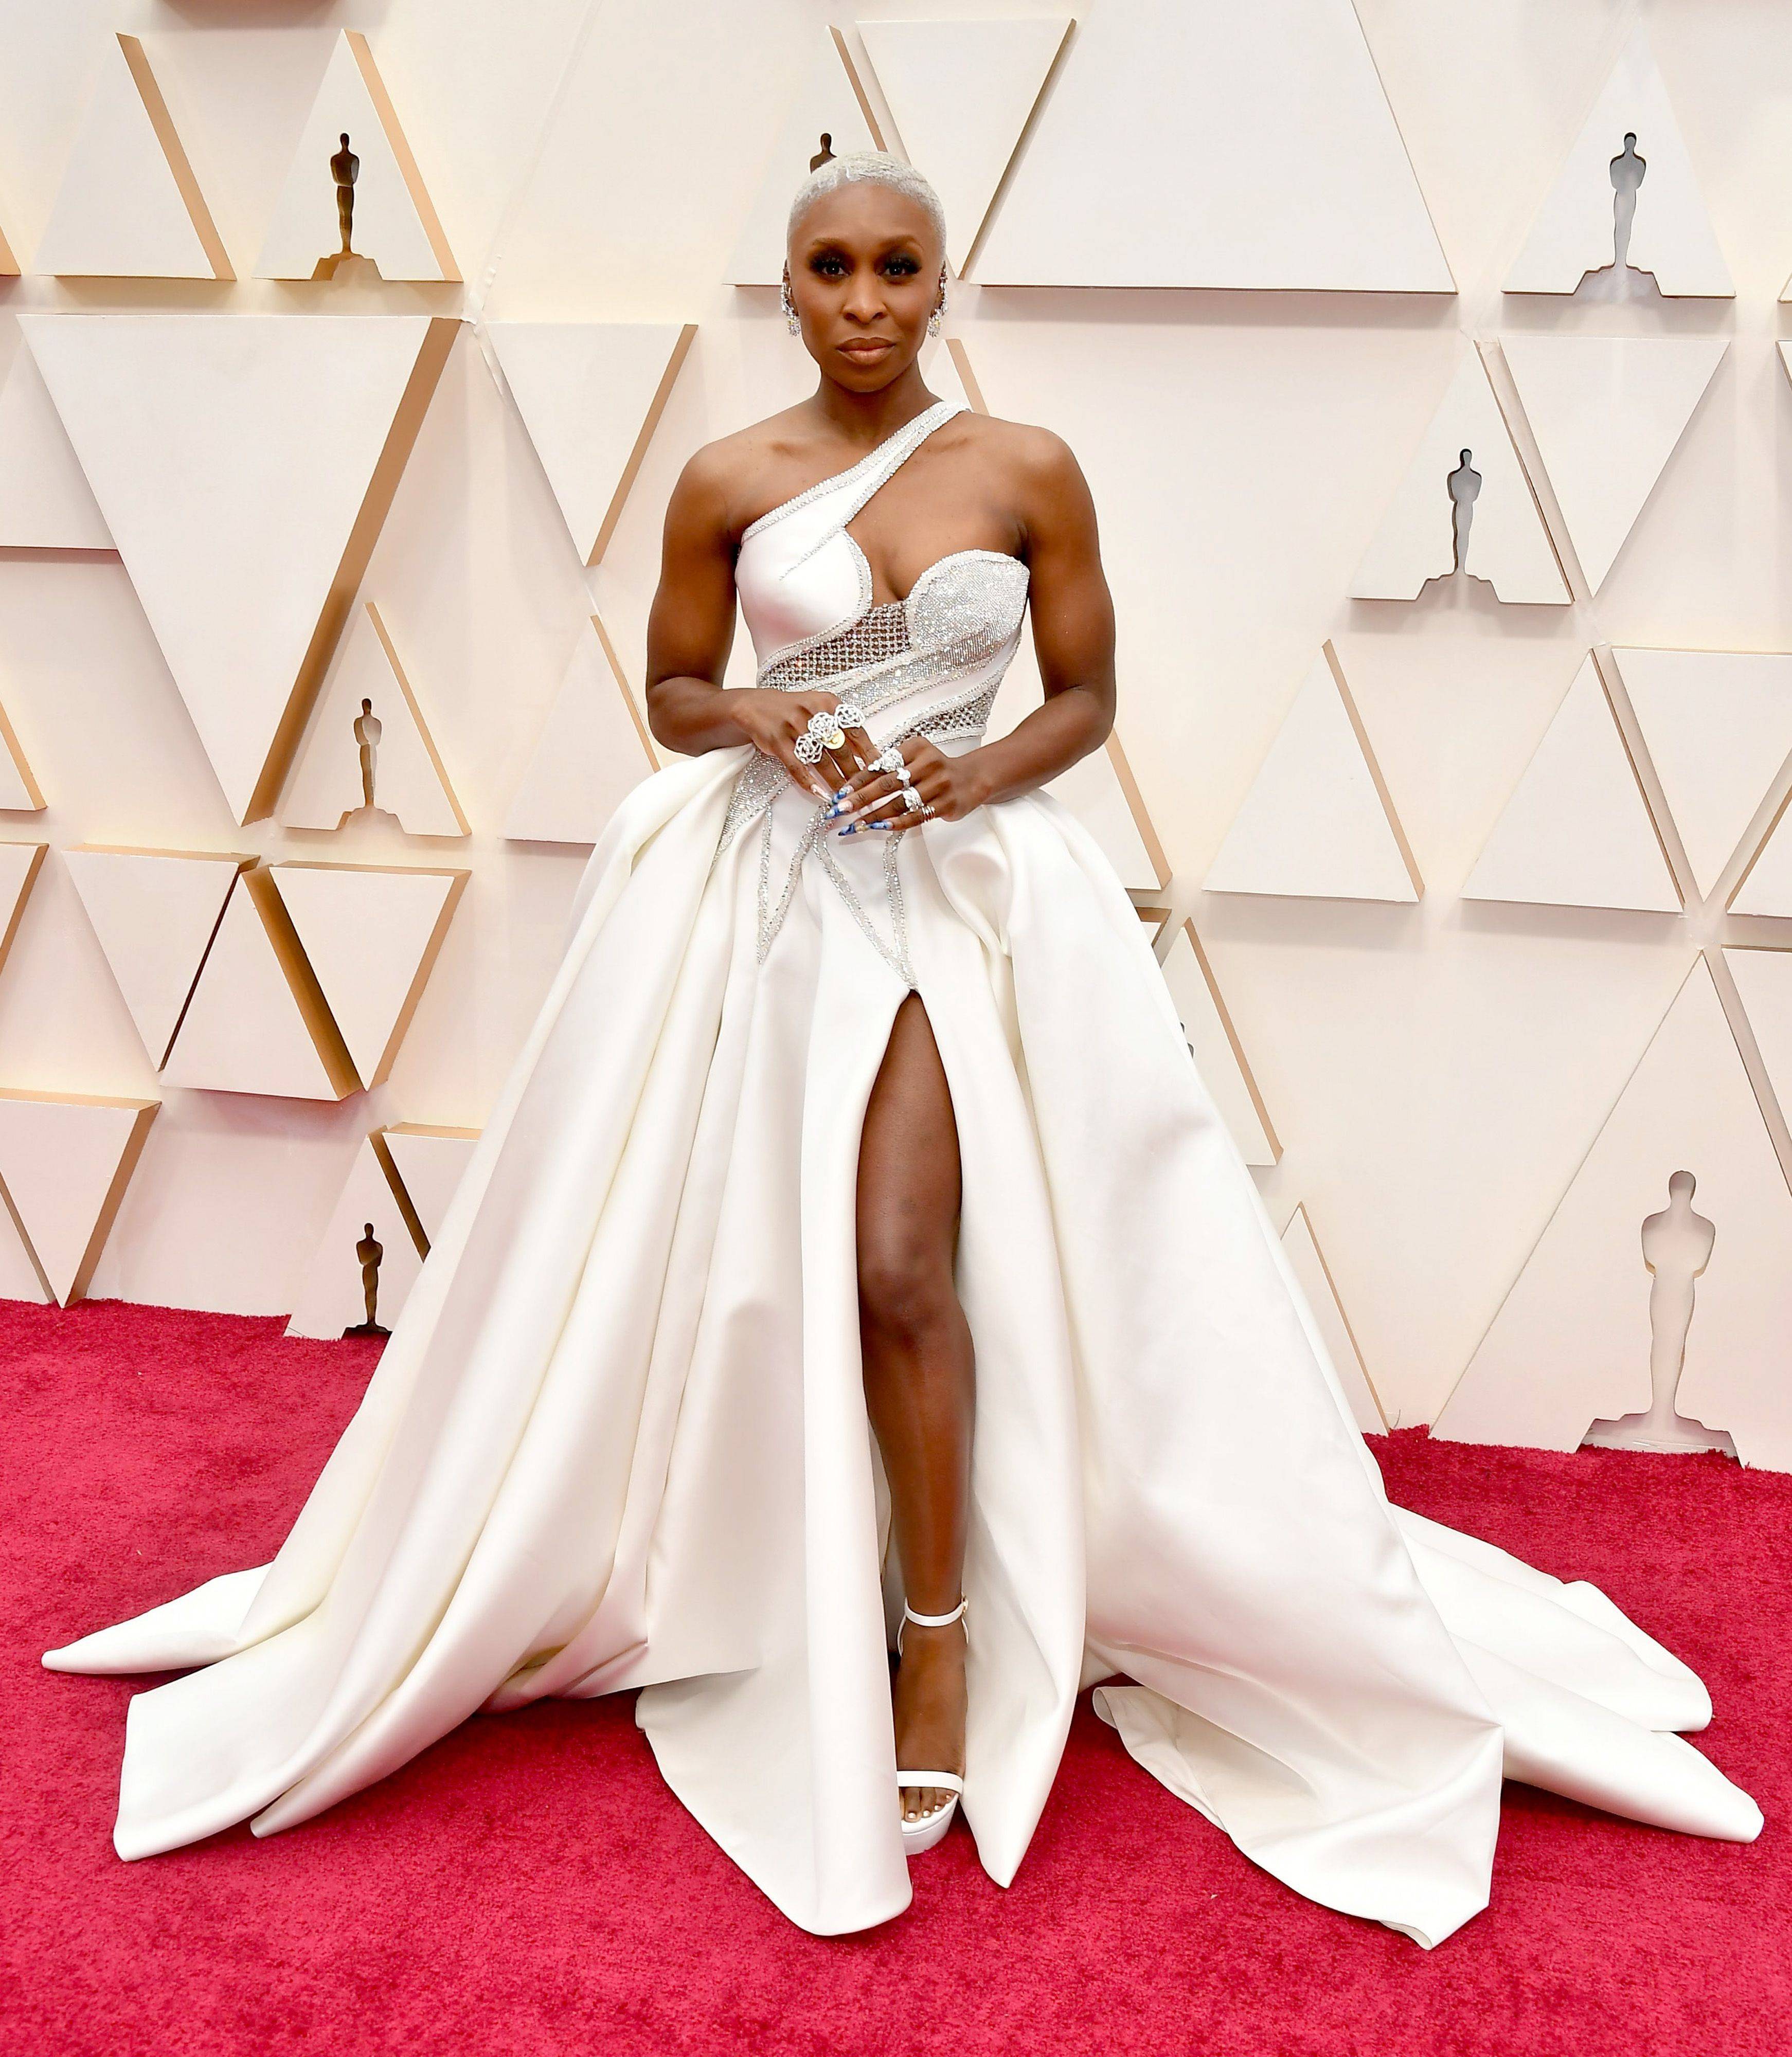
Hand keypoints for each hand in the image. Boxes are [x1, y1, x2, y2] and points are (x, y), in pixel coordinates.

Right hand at [729, 688, 877, 802]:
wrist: (757, 706)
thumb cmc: (796, 712)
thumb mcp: (821, 710)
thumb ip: (842, 728)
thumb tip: (866, 756)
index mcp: (829, 703)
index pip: (856, 731)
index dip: (869, 754)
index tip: (880, 771)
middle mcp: (814, 712)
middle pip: (841, 749)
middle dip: (854, 773)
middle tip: (864, 791)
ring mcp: (794, 726)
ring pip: (821, 760)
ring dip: (835, 781)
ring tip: (845, 797)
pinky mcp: (777, 740)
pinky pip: (796, 766)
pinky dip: (808, 782)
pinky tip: (818, 794)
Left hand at [826, 737, 989, 832]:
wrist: (973, 778)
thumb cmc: (934, 769)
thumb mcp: (915, 758)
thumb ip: (890, 767)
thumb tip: (853, 788)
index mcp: (915, 747)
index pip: (880, 765)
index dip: (858, 781)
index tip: (839, 794)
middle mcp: (928, 763)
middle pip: (887, 783)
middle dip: (860, 799)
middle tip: (838, 810)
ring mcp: (939, 784)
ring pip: (900, 803)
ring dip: (874, 816)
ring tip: (854, 826)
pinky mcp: (946, 804)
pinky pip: (916, 816)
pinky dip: (896, 823)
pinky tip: (879, 829)